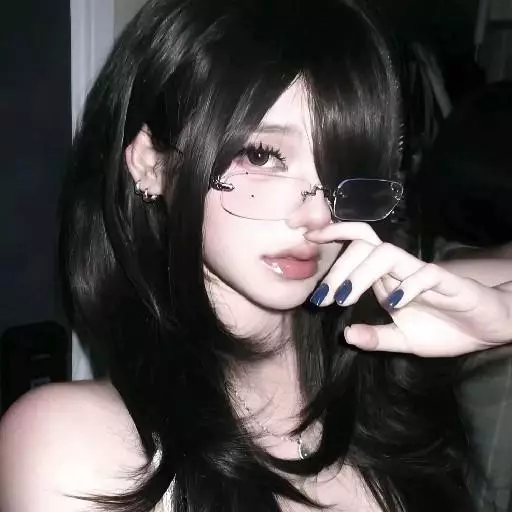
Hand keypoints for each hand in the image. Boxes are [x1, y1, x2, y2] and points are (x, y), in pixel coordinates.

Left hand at [305, 222, 511, 356]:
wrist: (487, 330)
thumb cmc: (445, 329)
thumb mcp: (404, 340)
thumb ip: (377, 338)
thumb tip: (347, 335)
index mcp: (385, 279)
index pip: (357, 246)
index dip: (334, 236)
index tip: (307, 241)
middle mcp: (399, 270)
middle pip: (364, 247)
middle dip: (338, 268)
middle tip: (321, 299)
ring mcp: (421, 273)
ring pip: (387, 254)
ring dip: (361, 274)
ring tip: (344, 300)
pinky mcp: (448, 283)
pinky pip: (425, 274)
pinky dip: (407, 285)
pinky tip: (394, 303)